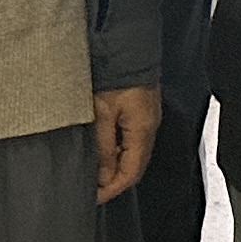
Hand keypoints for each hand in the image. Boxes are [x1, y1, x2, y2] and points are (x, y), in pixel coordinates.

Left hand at [92, 85, 158, 202]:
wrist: (128, 44)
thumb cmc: (115, 75)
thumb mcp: (102, 113)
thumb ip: (102, 147)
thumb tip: (102, 176)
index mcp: (142, 131)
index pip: (130, 173)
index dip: (112, 189)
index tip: (93, 197)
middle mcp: (149, 127)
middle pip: (135, 166)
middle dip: (113, 180)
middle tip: (90, 186)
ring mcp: (148, 118)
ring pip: (134, 153)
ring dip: (115, 165)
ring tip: (93, 169)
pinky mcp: (143, 110)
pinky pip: (133, 140)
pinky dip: (119, 150)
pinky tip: (104, 149)